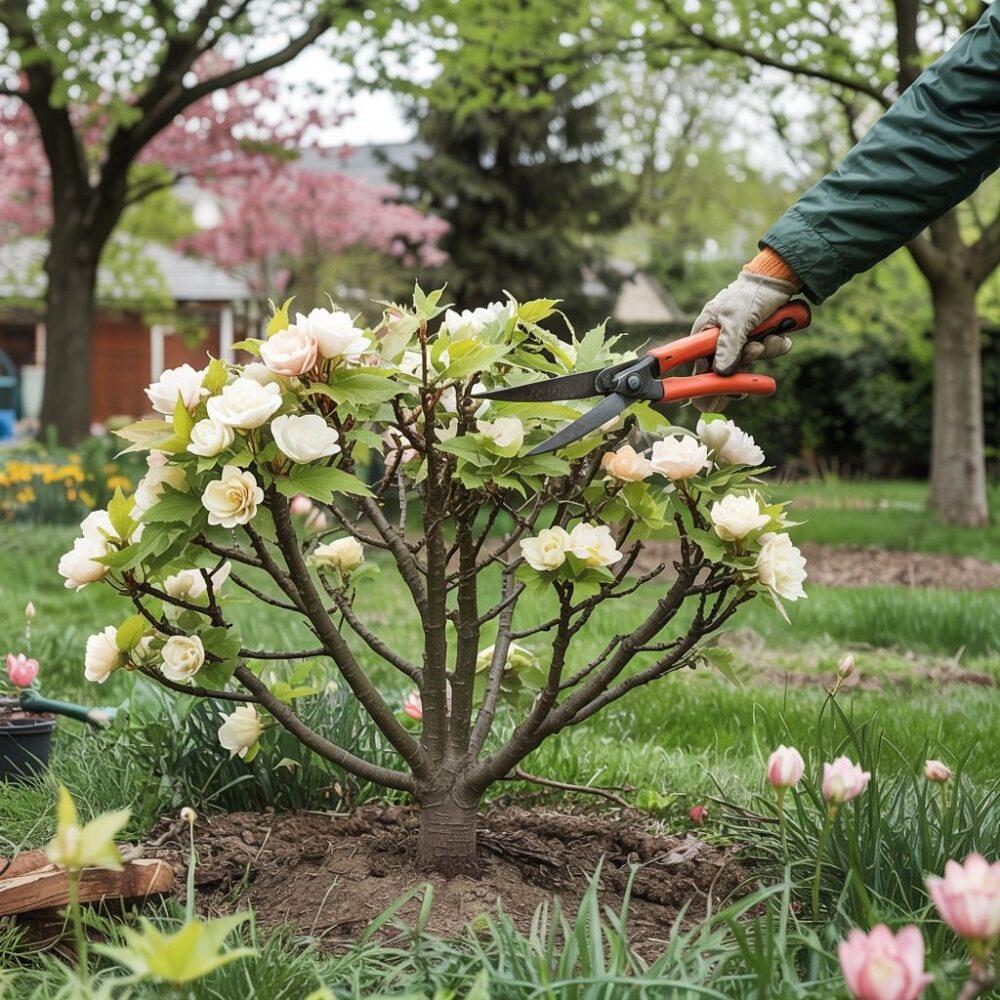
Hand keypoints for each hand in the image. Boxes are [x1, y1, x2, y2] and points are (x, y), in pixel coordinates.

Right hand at [689, 271, 796, 411]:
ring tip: (769, 338)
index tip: (716, 389)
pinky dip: (776, 346)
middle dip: (745, 360)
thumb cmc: (750, 293)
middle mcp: (721, 337)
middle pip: (727, 365)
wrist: (780, 278)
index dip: (708, 377)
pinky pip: (767, 353)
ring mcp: (742, 338)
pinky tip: (780, 336)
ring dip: (764, 352)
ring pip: (751, 360)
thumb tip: (720, 373)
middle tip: (755, 349)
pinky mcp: (761, 337)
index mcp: (706, 330)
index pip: (698, 362)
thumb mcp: (735, 320)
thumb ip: (727, 347)